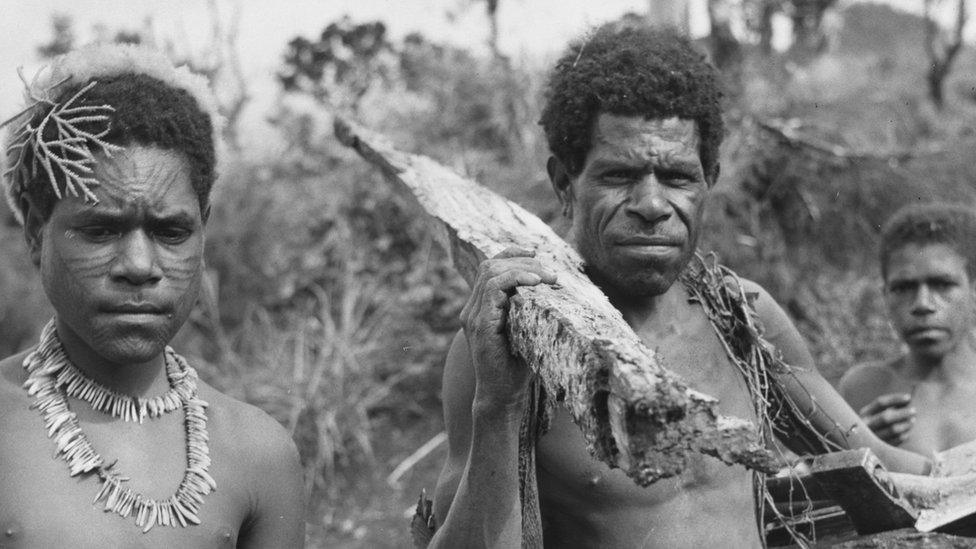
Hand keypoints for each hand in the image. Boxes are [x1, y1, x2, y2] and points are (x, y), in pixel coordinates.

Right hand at [460, 247, 556, 410]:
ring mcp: (473, 315)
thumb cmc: (517, 367)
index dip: (512, 254)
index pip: (490, 267)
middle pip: (490, 264)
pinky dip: (515, 279)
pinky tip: (535, 283)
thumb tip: (553, 289)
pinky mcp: (479, 324)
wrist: (502, 395)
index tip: (536, 253)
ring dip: (523, 268)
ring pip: (491, 271)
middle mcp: (473, 308)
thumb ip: (529, 310)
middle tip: (550, 272)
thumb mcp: (526, 331)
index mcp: (482, 307)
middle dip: (522, 260)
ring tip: (547, 277)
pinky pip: (493, 288)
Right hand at [859, 393, 915, 445]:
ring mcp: (873, 438)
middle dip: (902, 413)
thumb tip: (908, 399)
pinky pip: (897, 440)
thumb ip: (888, 407)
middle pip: (886, 417)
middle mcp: (866, 426)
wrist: (861, 446)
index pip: (880, 403)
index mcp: (864, 414)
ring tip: (912, 420)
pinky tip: (907, 431)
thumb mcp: (874, 415)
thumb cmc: (873, 426)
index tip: (909, 397)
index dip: (895, 399)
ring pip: (893, 429)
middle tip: (914, 410)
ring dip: (906, 424)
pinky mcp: (881, 448)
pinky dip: (905, 434)